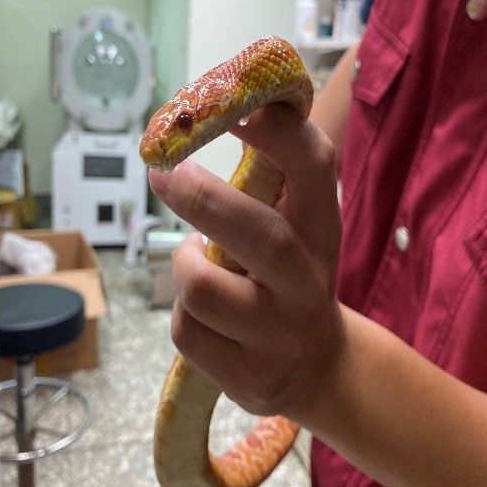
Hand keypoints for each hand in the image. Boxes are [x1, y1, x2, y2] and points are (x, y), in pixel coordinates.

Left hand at [148, 103, 344, 419]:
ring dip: (183, 268)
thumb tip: (214, 110)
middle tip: (164, 175)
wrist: (315, 366)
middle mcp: (308, 281)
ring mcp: (281, 334)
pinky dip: (181, 315)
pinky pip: (187, 332)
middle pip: (260, 236)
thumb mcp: (295, 228)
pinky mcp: (250, 376)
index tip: (235, 111)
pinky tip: (202, 315)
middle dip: (203, 201)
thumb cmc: (289, 276)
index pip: (315, 169)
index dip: (278, 133)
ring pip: (204, 288)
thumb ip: (269, 182)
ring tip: (193, 263)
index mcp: (321, 230)